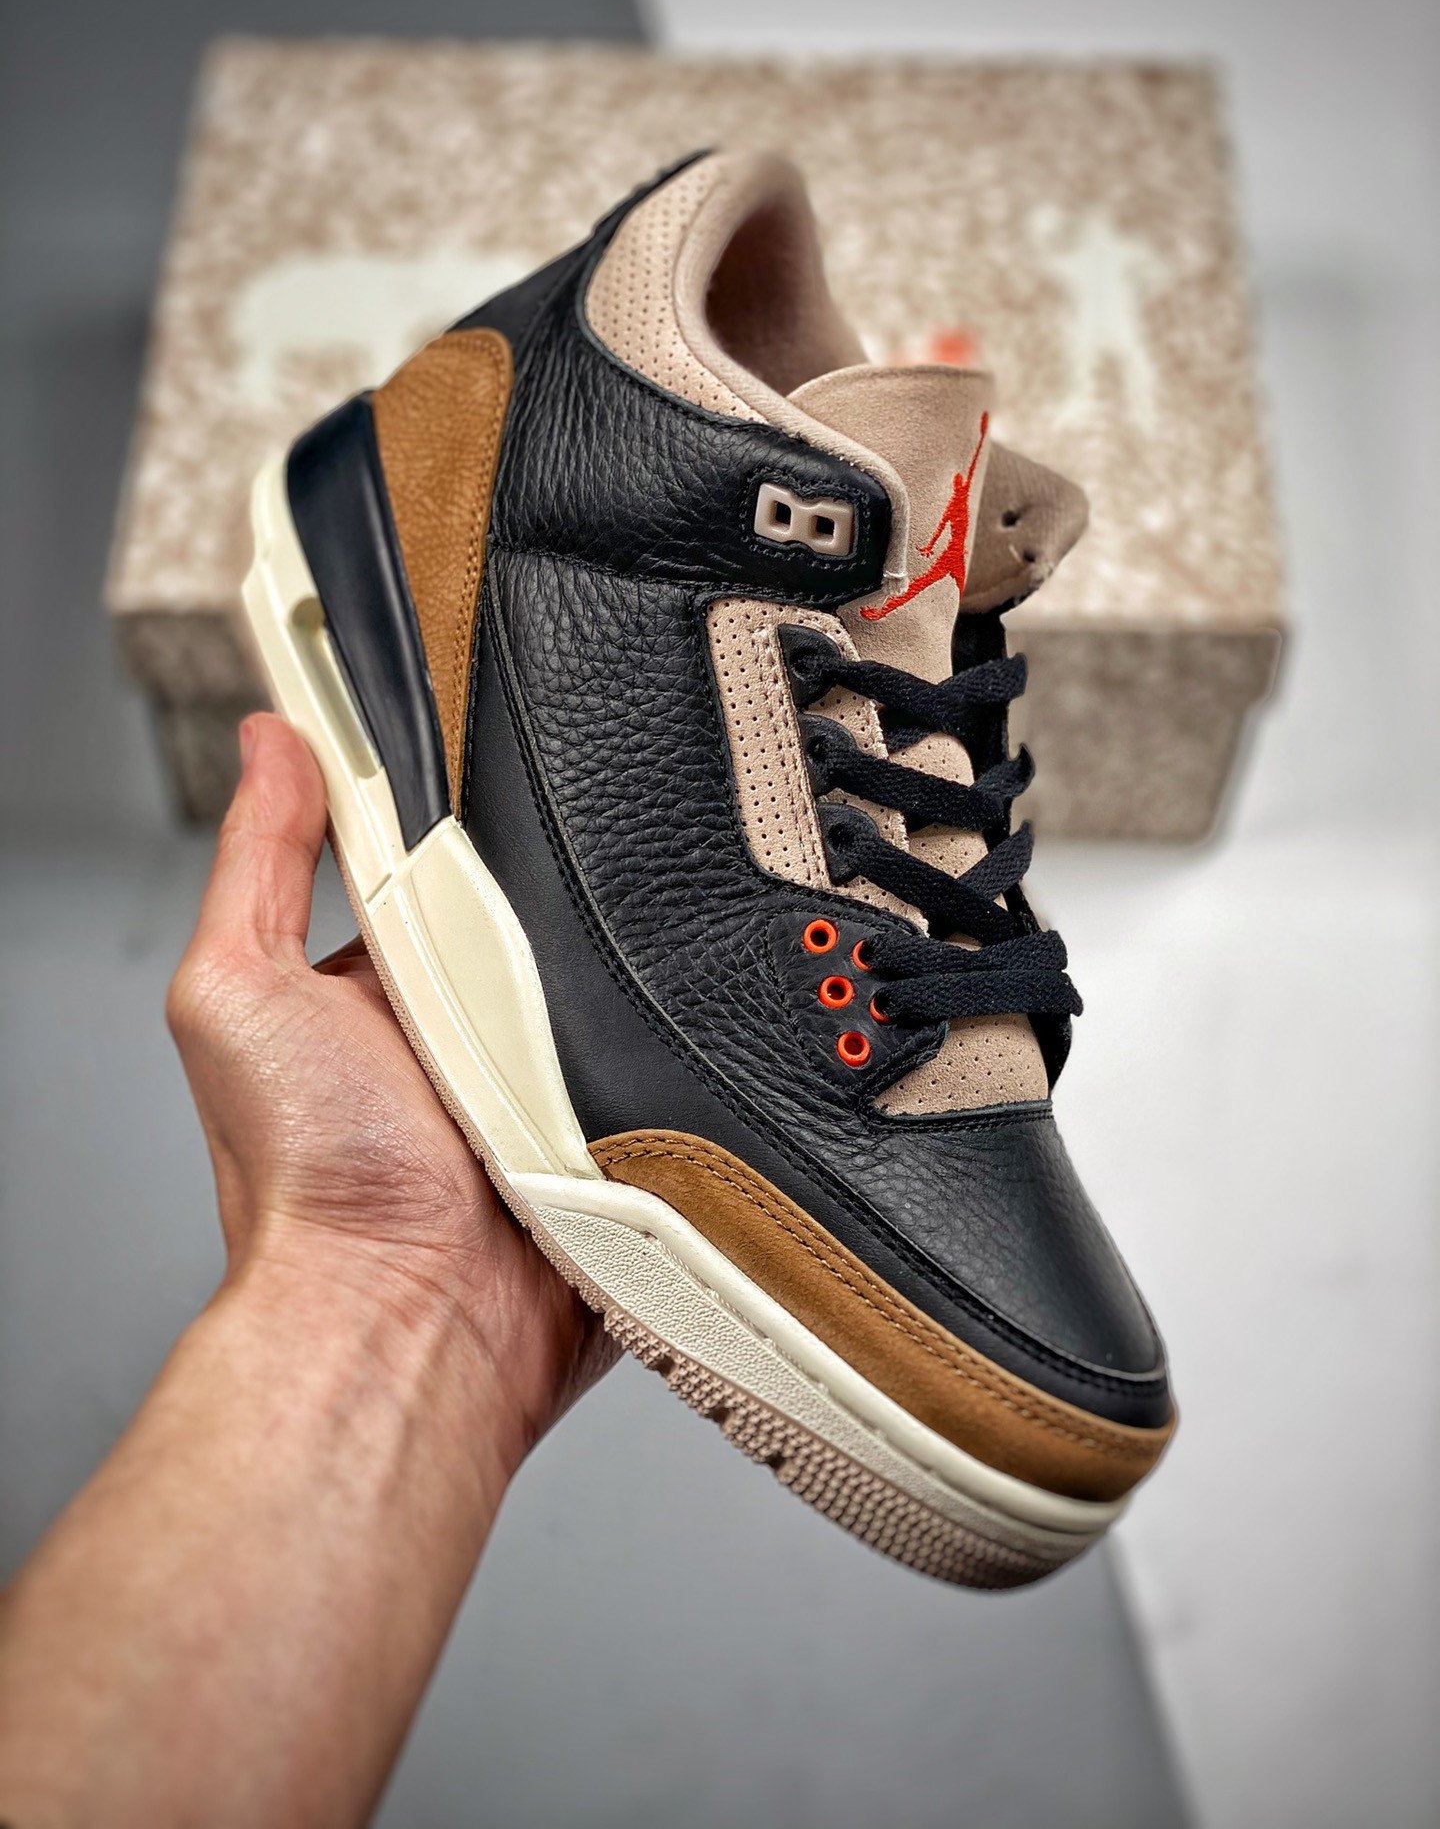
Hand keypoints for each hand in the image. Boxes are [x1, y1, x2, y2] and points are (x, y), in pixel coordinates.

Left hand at [167, 712, 614, 1470]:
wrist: (410, 1320)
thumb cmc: (307, 1179)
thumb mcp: (238, 992)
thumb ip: (260, 864)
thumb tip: (270, 741)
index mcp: (385, 991)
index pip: (442, 865)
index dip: (467, 817)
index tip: (504, 748)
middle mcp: (469, 1035)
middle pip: (540, 918)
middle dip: (564, 887)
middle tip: (579, 857)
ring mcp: (551, 1086)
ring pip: (615, 985)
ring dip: (625, 967)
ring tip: (623, 942)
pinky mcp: (621, 1135)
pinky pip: (668, 1062)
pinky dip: (675, 1041)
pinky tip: (667, 1014)